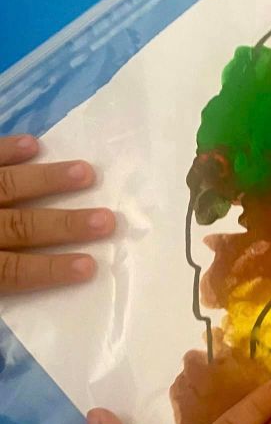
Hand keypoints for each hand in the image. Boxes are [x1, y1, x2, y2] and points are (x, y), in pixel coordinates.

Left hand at [0, 133, 114, 292]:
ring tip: (86, 173)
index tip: (91, 267)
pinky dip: (7, 149)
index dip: (51, 269)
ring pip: (7, 186)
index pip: (15, 270)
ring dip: (48, 180)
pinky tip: (33, 144)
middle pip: (21, 226)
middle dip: (65, 224)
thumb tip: (30, 279)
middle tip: (107, 220)